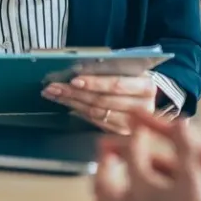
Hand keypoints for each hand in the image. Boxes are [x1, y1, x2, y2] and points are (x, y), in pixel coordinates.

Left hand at [42, 75, 157, 134]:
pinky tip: (68, 105)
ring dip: (72, 102)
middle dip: (75, 93)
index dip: (94, 82)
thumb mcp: (129, 70)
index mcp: (146, 87)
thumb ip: (110, 69)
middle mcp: (143, 107)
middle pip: (102, 100)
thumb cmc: (135, 78)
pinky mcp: (122, 134)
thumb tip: (79, 67)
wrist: (147, 98)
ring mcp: (133, 124)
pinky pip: (96, 122)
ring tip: (54, 94)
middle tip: (53, 87)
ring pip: (96, 112)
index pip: (116, 85)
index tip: (74, 80)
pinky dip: (80, 112)